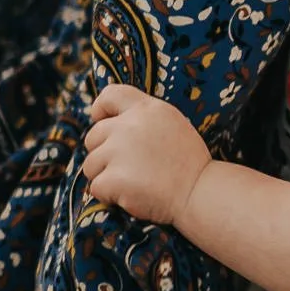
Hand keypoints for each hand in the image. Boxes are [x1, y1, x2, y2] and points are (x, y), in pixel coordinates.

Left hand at [80, 82, 213, 226]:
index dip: (100, 108)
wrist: (198, 192)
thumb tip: (113, 122)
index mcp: (146, 109)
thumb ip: (144, 119)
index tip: (101, 120)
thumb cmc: (189, 162)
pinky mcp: (112, 178)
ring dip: (105, 176)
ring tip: (133, 183)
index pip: (110, 95)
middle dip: (104, 153)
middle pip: (93, 136)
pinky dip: (109, 196)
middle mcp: (128, 126)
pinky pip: (96, 187)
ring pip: (90, 164)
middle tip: (129, 167)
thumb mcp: (172, 124)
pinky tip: (131, 196)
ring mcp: (118, 152)